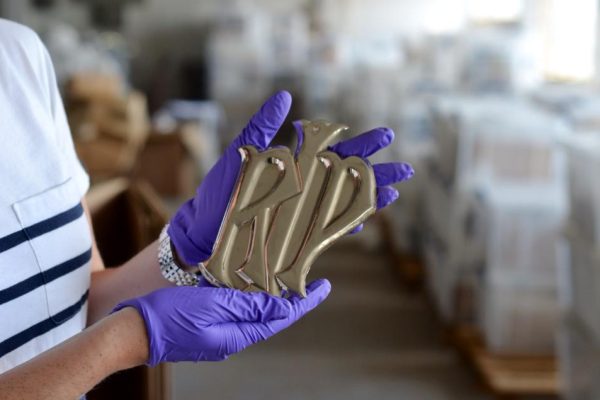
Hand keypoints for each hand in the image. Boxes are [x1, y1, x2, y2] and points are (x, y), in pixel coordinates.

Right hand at [113, 279, 330, 364]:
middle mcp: (231, 336)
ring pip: (251, 311)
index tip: (323, 287)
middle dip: (289, 298)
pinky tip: (245, 281)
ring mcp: (218, 332)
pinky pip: (233, 309)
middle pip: (269, 315)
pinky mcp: (205, 325)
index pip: (280, 317)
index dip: (304, 302)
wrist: (132, 332)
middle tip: (305, 277)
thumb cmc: (169, 317)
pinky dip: (244, 295)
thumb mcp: (212, 305)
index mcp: (237, 335)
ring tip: (281, 276)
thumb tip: (279, 307)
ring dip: (267, 295)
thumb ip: (246, 305)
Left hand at [168, 90, 413, 265]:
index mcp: (295, 163)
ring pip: (345, 202)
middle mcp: (305, 186)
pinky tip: (367, 216)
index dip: (362, 143)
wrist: (206, 226)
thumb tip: (284, 95)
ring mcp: (303, 210)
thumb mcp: (241, 151)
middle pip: (350, 177)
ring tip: (396, 192)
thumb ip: (263, 125)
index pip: (336, 149)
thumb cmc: (221, 189)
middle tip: (407, 169)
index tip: (386, 136)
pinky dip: (348, 221)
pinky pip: (329, 226)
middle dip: (379, 172)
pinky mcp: (297, 232)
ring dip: (371, 197)